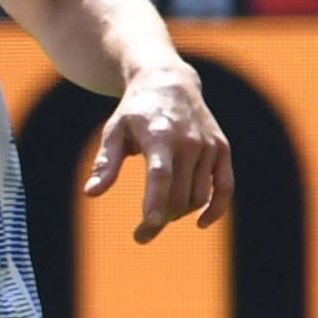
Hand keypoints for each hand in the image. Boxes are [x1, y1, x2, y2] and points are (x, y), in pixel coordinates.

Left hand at [85, 58, 234, 242]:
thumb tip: (91, 193)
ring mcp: (208, 146)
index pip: (161, 174)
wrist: (170, 83)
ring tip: (159, 217)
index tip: (148, 224)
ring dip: (179, 214)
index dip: (155, 200)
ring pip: (198, 196)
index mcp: (160, 135)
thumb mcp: (114, 131)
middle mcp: (189, 141)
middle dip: (159, 220)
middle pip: (178, 194)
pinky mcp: (221, 149)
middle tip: (141, 235)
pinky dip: (216, 208)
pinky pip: (225, 187)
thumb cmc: (136, 111)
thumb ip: (105, 163)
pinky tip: (200, 223)